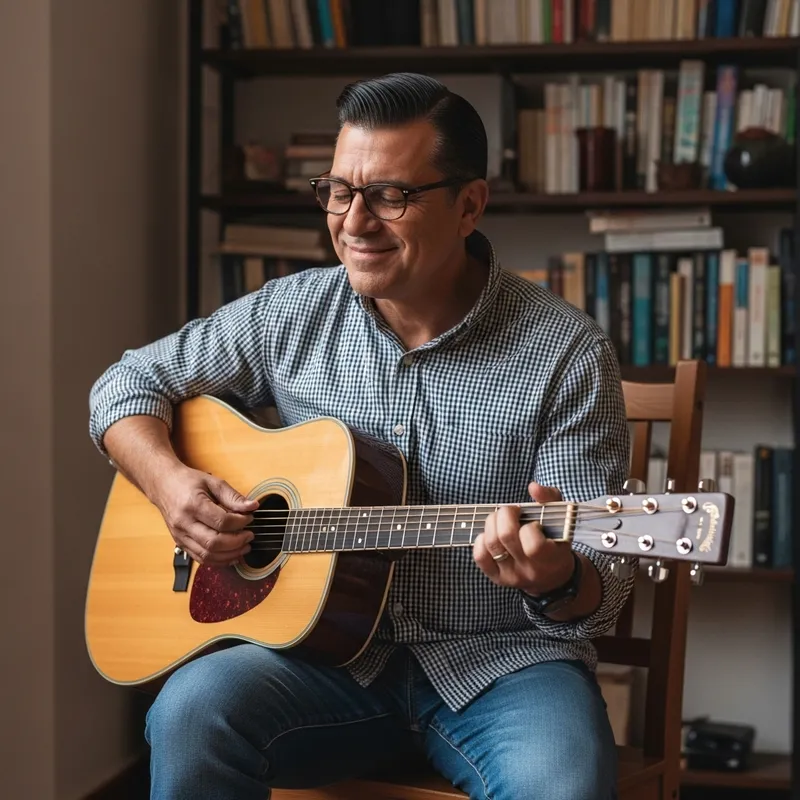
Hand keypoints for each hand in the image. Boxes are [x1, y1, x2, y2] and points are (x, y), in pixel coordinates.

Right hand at [149, 465, 257, 566]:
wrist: (163, 485)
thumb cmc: (187, 482)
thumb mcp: (213, 482)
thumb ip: (233, 496)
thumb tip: (252, 506)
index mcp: (192, 505)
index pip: (221, 522)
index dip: (240, 523)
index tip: (250, 518)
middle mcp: (184, 523)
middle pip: (214, 542)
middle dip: (237, 542)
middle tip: (250, 535)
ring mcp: (180, 536)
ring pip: (207, 555)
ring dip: (230, 555)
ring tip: (244, 547)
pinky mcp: (180, 543)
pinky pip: (200, 558)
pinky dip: (218, 561)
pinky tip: (231, 555)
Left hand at [474, 481, 575, 595]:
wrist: (552, 577)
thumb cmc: (555, 541)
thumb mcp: (561, 519)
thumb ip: (550, 499)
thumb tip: (533, 487)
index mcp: (550, 559)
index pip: (533, 545)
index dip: (529, 527)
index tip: (533, 522)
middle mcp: (530, 571)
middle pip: (505, 537)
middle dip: (505, 515)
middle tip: (512, 511)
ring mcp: (512, 576)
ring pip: (491, 544)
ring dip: (492, 523)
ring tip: (501, 520)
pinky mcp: (497, 578)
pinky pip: (479, 556)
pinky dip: (481, 540)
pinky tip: (492, 534)